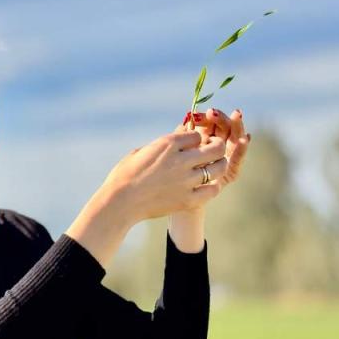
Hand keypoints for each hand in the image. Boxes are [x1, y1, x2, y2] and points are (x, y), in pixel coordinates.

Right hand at [102, 128, 227, 221]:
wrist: (119, 202)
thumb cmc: (124, 176)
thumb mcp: (140, 152)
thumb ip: (161, 146)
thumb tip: (174, 143)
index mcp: (167, 144)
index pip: (196, 135)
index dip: (196, 139)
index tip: (194, 144)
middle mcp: (180, 160)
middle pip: (215, 148)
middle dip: (216, 147)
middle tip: (214, 151)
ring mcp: (186, 180)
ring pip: (219, 168)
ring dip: (219, 165)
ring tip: (215, 168)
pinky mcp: (188, 199)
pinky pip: (212, 190)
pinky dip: (213, 186)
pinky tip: (207, 186)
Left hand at [178, 107, 251, 191]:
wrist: (171, 198)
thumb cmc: (167, 174)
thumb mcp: (173, 153)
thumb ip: (180, 138)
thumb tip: (186, 120)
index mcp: (199, 140)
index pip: (207, 123)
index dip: (206, 116)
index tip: (201, 112)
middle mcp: (213, 148)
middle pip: (222, 128)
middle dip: (220, 118)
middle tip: (214, 112)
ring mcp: (223, 159)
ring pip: (234, 139)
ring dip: (236, 126)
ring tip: (237, 115)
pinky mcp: (230, 173)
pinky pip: (237, 160)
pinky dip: (241, 149)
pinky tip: (245, 139)